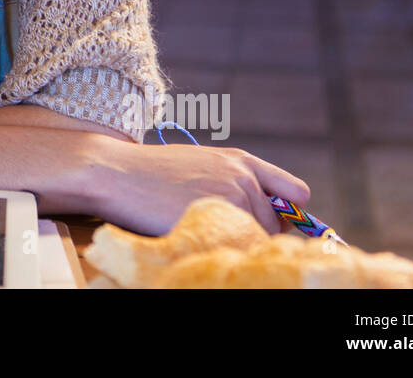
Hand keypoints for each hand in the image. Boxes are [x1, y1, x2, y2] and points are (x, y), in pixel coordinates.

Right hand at [57, 132, 310, 235]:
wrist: (117, 173)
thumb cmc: (152, 171)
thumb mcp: (201, 164)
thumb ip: (234, 182)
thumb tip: (264, 213)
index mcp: (243, 161)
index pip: (296, 192)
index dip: (290, 213)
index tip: (277, 225)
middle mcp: (244, 179)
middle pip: (275, 224)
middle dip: (254, 232)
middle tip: (218, 230)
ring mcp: (231, 199)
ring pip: (254, 239)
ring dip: (234, 243)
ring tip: (198, 229)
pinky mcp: (215, 220)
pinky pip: (234, 248)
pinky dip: (220, 250)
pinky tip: (194, 237)